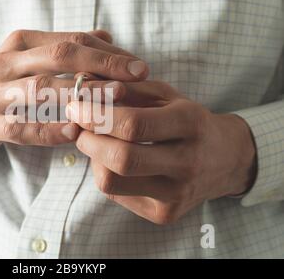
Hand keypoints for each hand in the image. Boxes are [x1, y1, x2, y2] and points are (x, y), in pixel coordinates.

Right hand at [0, 29, 148, 158]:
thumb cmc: (6, 88)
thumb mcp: (31, 62)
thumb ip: (66, 50)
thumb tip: (106, 35)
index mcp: (20, 43)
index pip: (70, 40)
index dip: (107, 52)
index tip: (140, 67)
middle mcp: (5, 62)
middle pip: (58, 57)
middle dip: (101, 66)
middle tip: (135, 79)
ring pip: (40, 90)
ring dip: (79, 95)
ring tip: (113, 103)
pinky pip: (20, 127)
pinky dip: (49, 129)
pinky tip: (74, 131)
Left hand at [66, 80, 256, 224]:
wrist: (226, 160)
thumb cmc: (188, 121)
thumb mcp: (166, 95)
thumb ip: (128, 88)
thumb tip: (85, 86)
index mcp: (189, 124)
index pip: (133, 125)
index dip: (96, 117)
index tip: (75, 108)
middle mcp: (187, 163)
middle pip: (122, 159)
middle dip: (88, 140)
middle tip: (79, 128)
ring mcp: (177, 194)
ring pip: (112, 183)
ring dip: (94, 159)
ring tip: (98, 143)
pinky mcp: (165, 214)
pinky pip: (116, 195)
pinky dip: (106, 174)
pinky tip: (114, 162)